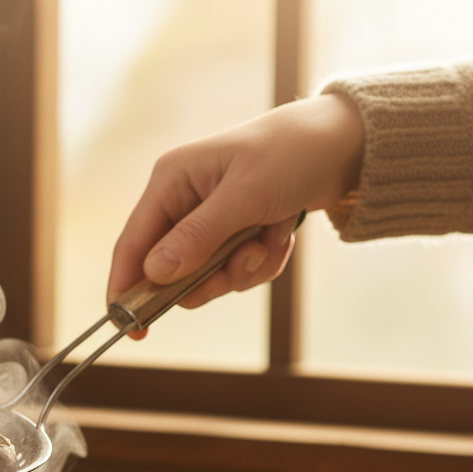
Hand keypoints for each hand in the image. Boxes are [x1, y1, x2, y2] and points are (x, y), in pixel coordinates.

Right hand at [107, 93, 364, 328]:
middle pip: (170, 270)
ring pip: (206, 277)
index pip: (133, 243)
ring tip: (269, 238)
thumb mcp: (245, 195)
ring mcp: (208, 221)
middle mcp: (183, 202)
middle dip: (209, 277)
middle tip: (239, 268)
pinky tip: (279, 233)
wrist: (346, 144)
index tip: (131, 327)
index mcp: (171, 180)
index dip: (126, 287)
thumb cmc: (292, 153)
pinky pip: (234, 271)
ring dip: (243, 268)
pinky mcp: (233, 234)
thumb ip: (197, 237)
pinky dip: (261, 261)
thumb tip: (153, 273)